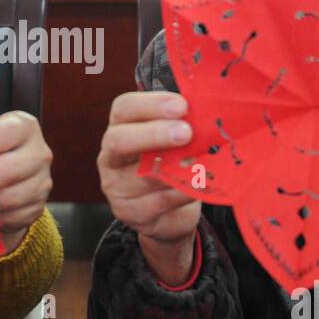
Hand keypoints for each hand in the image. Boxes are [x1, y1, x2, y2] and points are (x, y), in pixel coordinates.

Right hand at [98, 92, 202, 284]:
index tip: (182, 105)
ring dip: (177, 167)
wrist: (169, 213)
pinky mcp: (131, 213)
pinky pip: (160, 201)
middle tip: (187, 132)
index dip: (151, 104)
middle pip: (119, 140)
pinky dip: (184, 191)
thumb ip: (181, 124)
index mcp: (120, 129)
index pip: (123, 108)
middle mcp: (111, 157)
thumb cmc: (171, 165)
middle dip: (154, 134)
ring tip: (202, 162)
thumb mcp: (172, 141)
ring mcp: (117, 188)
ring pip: (144, 175)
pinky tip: (200, 185)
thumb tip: (207, 110)